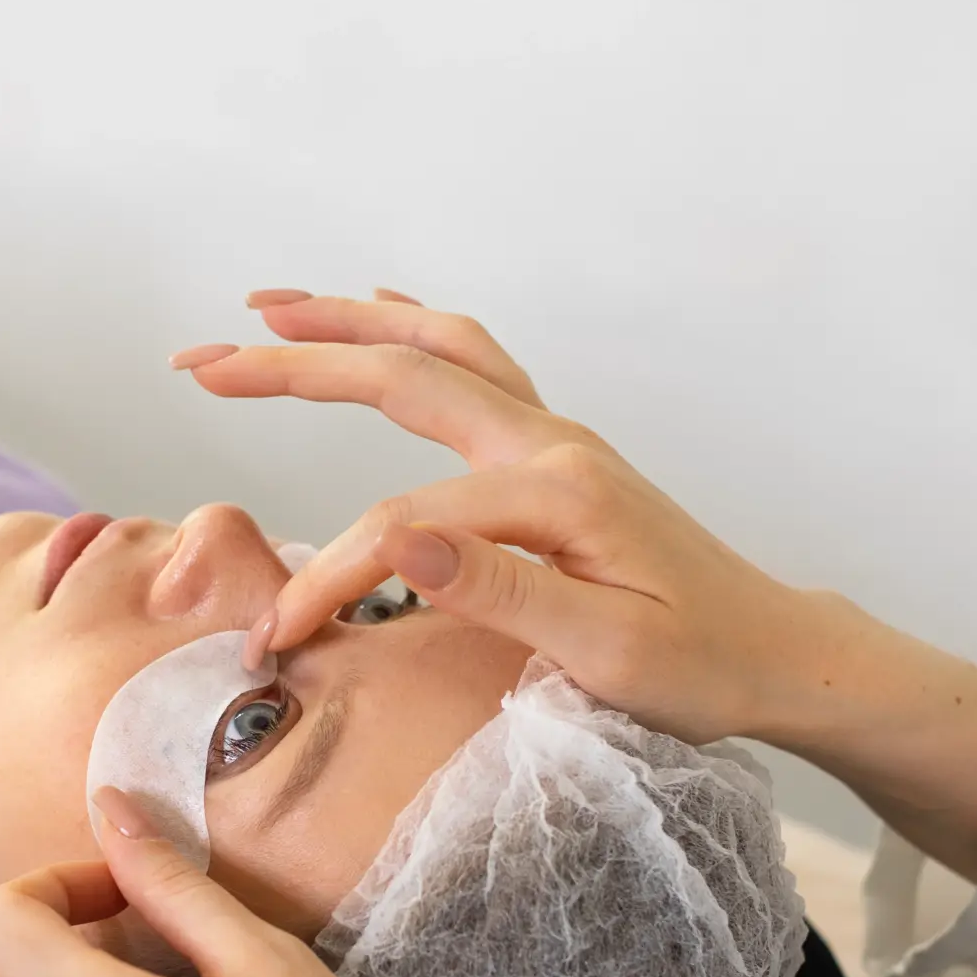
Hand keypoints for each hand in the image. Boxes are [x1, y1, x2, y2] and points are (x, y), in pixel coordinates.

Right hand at [174, 289, 976, 881]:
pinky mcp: (559, 455)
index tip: (275, 633)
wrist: (778, 653)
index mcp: (557, 493)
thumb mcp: (605, 653)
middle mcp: (553, 445)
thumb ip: (499, 591)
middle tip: (198, 362)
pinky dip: (412, 332)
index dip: (327, 575)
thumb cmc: (702, 668)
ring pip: (438, 351)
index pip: (403, 524)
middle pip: (404, 377)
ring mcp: (558, 439)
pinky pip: (475, 365)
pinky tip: (377, 315)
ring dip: (347, 324)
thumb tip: (396, 538)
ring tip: (264, 309)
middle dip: (294, 365)